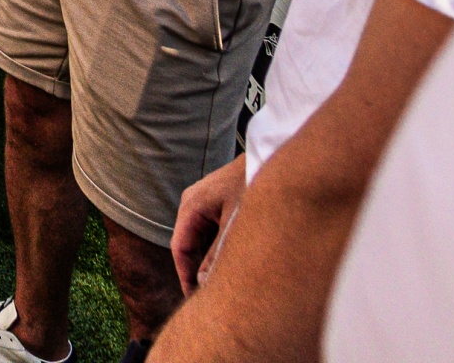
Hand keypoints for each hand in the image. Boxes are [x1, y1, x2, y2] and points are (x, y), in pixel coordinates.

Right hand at [171, 156, 245, 295]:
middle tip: (211, 297)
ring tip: (225, 284)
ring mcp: (206, 203)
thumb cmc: (253, 184)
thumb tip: (205, 283)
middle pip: (189, 245)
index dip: (185, 277)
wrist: (273, 155)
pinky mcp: (220, 204)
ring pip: (202, 240)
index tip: (196, 300)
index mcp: (191, 205)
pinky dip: (219, 249)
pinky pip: (212, 232)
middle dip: (198, 271)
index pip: (180, 248)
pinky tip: (234, 264)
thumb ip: (219, 254)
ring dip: (210, 260)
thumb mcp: (236, 224)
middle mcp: (194, 204)